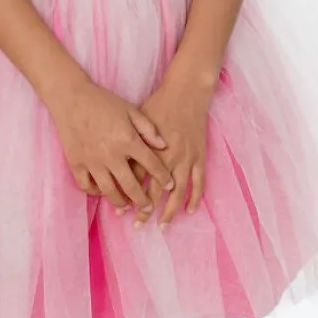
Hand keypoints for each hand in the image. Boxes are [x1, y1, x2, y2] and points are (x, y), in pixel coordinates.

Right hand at [49, 79, 174, 214]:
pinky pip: (86, 186)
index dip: (163, 178)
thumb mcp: (130, 110)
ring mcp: (92, 162)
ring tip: (126, 207)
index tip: (170, 186)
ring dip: (120, 202)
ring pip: (109, 191)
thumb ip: (148, 129)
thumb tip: (164, 146)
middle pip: (131, 186)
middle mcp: (111, 155)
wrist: (71, 98)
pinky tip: (101, 191)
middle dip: (142, 201)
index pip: (151, 165)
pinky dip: (94, 192)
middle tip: (148, 208)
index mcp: (128, 140)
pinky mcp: (76, 163)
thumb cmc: (103, 102)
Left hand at [128, 68, 213, 227]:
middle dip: (145, 210)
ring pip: (177, 192)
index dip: (127, 196)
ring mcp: (186, 158)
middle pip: (154, 191)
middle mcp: (167, 158)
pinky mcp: (199, 156)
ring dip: (169, 211)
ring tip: (162, 225)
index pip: (136, 180)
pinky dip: (194, 198)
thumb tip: (118, 163)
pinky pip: (198, 182)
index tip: (120, 211)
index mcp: (149, 149)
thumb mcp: (137, 119)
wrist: (186, 92)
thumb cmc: (159, 104)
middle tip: (138, 225)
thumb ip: (129, 143)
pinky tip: (189, 211)